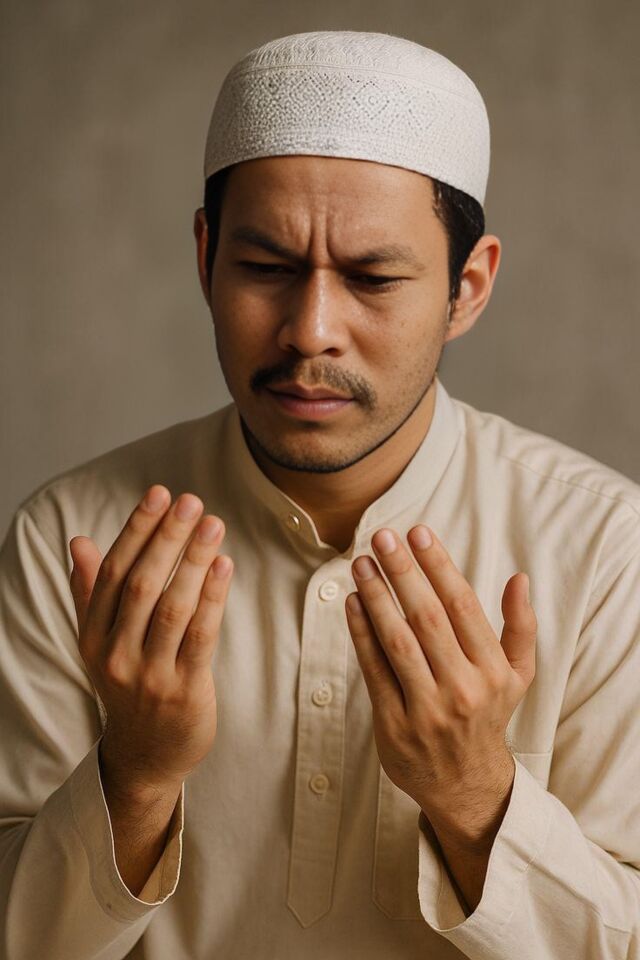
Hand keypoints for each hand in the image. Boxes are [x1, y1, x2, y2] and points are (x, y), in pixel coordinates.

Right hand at [69, 485, 233, 793]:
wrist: (145, 755)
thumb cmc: (127, 684)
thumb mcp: (99, 641)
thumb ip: (90, 590)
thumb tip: (79, 541)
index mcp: (93, 635)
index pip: (113, 571)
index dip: (137, 529)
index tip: (159, 493)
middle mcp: (115, 654)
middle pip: (141, 583)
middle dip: (167, 538)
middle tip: (191, 500)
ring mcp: (149, 675)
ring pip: (171, 607)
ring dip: (193, 561)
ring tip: (212, 524)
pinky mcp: (184, 691)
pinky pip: (200, 637)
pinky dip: (212, 598)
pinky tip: (224, 566)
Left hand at [345, 524, 535, 837]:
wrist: (465, 784)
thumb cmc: (488, 716)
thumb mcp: (517, 676)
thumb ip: (520, 627)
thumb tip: (519, 578)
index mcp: (493, 670)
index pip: (462, 606)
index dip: (439, 566)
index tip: (418, 532)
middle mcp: (463, 688)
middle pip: (427, 619)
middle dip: (403, 572)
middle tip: (382, 537)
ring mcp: (427, 709)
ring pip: (397, 642)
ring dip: (377, 598)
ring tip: (361, 563)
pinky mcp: (394, 724)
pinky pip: (374, 670)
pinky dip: (361, 634)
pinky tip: (352, 602)